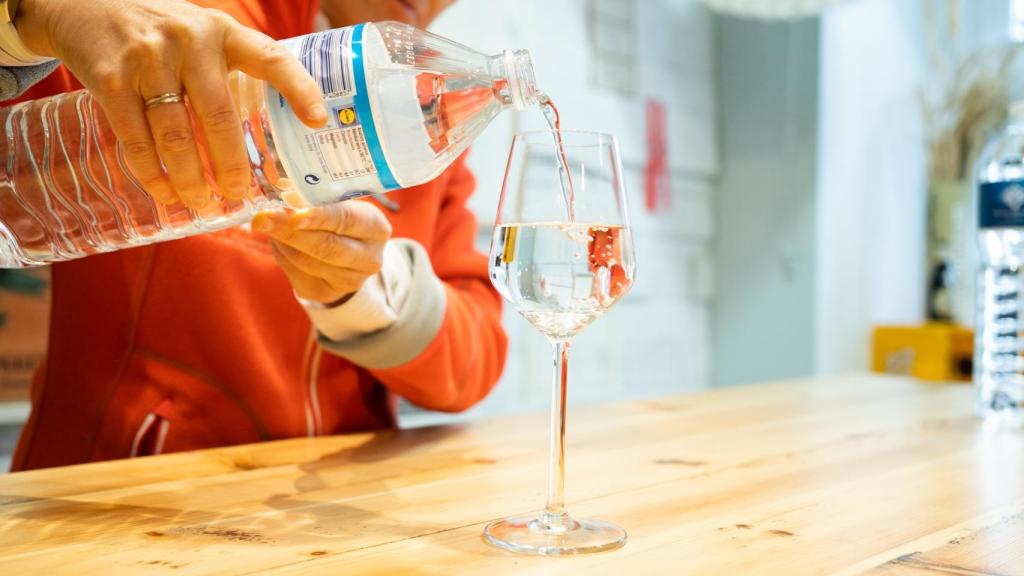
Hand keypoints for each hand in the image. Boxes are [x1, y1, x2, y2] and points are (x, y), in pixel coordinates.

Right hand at [14, 0, 327, 207]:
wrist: (84, 3)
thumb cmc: (162, 31)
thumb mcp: (204, 35)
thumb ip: (233, 70)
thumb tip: (276, 131)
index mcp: (224, 32)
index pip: (271, 58)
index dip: (299, 89)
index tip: (320, 121)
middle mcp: (190, 41)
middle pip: (218, 117)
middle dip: (231, 166)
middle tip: (238, 196)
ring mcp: (147, 59)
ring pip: (176, 135)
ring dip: (190, 179)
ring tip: (202, 205)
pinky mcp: (110, 78)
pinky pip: (136, 139)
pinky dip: (153, 174)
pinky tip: (165, 194)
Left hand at [253, 202, 391, 303]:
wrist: (351, 254)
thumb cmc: (341, 219)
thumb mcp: (340, 203)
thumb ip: (317, 198)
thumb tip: (284, 195)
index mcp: (376, 228)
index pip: (346, 219)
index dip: (317, 215)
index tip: (291, 210)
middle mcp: (369, 258)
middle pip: (326, 247)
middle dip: (290, 231)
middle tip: (262, 218)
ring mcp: (350, 281)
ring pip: (306, 261)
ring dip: (281, 241)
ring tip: (267, 222)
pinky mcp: (327, 293)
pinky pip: (296, 273)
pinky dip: (281, 254)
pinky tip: (278, 241)